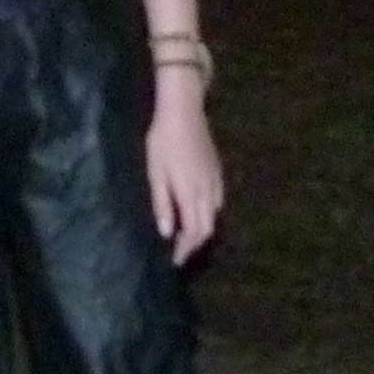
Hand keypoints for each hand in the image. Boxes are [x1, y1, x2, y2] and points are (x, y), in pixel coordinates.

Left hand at [145, 96, 223, 265]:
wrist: (184, 112)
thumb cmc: (163, 141)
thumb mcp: (156, 173)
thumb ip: (162, 203)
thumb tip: (166, 232)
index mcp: (191, 194)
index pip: (193, 232)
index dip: (185, 249)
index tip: (176, 261)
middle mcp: (208, 191)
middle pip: (207, 227)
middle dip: (195, 244)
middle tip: (181, 252)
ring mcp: (215, 180)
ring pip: (214, 215)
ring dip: (203, 229)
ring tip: (188, 236)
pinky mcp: (217, 170)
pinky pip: (217, 201)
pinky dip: (209, 213)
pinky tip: (199, 211)